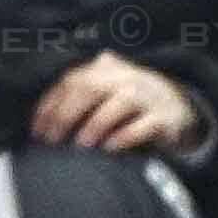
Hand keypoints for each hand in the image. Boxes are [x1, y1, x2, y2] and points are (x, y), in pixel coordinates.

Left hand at [36, 53, 210, 156]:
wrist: (179, 109)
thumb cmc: (130, 106)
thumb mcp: (105, 93)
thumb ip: (79, 99)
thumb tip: (43, 125)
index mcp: (104, 68)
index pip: (70, 81)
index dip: (50, 106)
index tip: (38, 131)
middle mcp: (125, 76)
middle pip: (88, 88)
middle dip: (65, 115)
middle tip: (52, 140)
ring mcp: (147, 95)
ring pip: (117, 104)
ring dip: (94, 125)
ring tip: (80, 146)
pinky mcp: (164, 118)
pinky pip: (142, 126)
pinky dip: (124, 137)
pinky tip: (109, 149)